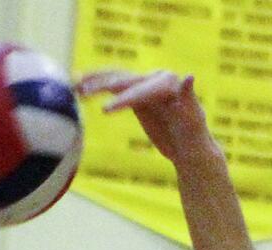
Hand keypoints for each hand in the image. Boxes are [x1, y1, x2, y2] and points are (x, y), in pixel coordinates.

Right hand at [76, 70, 214, 163]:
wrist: (191, 150)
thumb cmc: (196, 140)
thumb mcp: (194, 124)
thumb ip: (189, 100)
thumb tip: (189, 76)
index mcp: (170, 84)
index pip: (143, 89)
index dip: (124, 99)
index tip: (105, 110)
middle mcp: (156, 79)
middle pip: (126, 80)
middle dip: (103, 86)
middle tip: (82, 93)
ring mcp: (144, 86)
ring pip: (115, 80)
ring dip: (94, 82)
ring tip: (75, 86)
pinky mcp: (135, 96)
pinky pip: (113, 88)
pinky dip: (96, 86)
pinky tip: (79, 88)